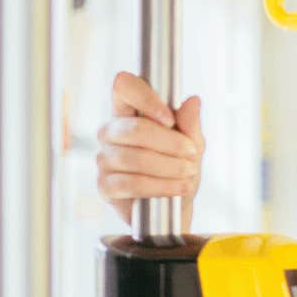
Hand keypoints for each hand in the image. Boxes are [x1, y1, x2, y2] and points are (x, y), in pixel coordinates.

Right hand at [98, 71, 202, 231]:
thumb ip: (190, 125)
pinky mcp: (104, 186)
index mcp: (129, 113)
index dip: (145, 97)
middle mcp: (110, 132)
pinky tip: (179, 188)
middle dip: (171, 143)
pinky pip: (130, 183)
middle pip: (134, 128)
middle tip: (192, 154)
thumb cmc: (179, 171)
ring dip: (170, 167)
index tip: (169, 119)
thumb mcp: (193, 146)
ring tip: (189, 174)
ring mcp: (104, 159)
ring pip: (134, 157)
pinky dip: (161, 186)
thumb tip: (192, 100)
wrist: (176, 210)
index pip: (123, 87)